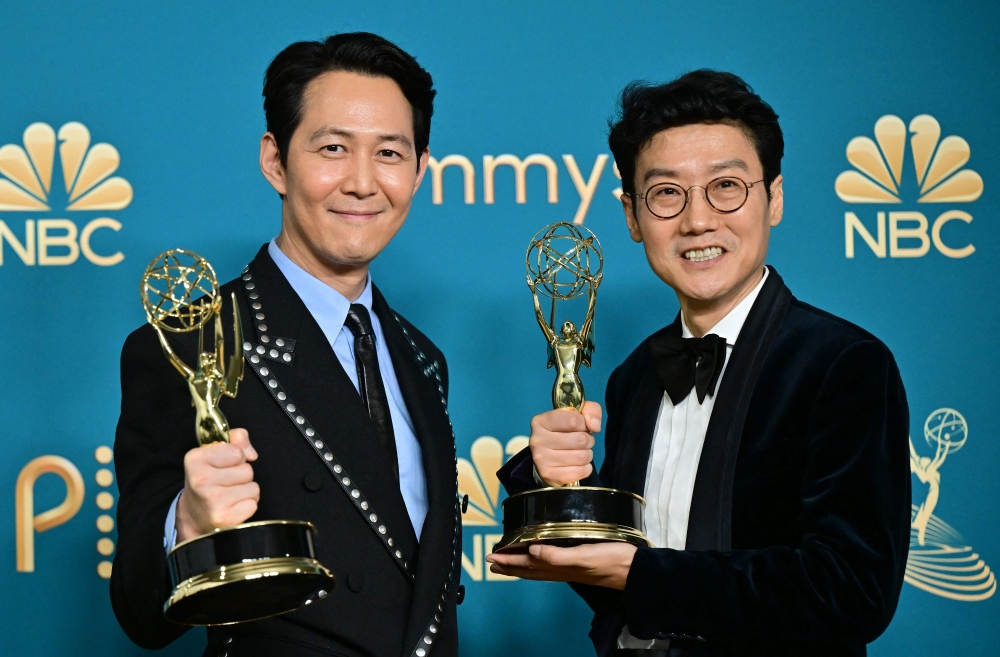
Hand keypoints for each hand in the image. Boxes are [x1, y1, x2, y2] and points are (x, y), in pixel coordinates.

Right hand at [175, 428, 258, 541]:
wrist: (193, 516)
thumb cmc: (208, 479)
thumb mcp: (214, 452)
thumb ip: (236, 439)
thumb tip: (252, 454)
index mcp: (195, 459)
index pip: (237, 452)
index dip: (236, 457)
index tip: (223, 465)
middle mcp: (201, 480)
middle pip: (247, 470)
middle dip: (241, 475)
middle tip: (225, 483)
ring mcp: (213, 501)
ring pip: (253, 487)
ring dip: (245, 491)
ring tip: (229, 495)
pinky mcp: (224, 518)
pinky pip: (253, 504)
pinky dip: (247, 505)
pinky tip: (232, 506)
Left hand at [486, 542, 636, 589]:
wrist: (634, 570)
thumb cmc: (611, 561)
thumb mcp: (584, 556)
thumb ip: (557, 556)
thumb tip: (532, 552)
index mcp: (559, 567)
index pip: (527, 564)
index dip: (509, 560)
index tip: (493, 556)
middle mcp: (561, 568)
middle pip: (529, 568)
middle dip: (510, 564)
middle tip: (493, 561)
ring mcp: (569, 567)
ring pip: (538, 568)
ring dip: (521, 564)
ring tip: (508, 562)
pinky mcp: (578, 563)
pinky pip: (550, 565)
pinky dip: (539, 562)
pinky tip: (540, 558)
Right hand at [529, 401, 601, 485]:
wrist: (548, 458)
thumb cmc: (565, 432)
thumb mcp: (577, 414)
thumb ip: (590, 410)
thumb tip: (594, 426)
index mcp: (541, 421)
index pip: (573, 420)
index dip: (584, 424)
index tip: (581, 426)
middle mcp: (537, 440)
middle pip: (580, 439)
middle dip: (588, 440)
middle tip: (582, 441)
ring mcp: (541, 459)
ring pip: (582, 457)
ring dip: (587, 454)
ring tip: (579, 452)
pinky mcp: (549, 475)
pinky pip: (580, 471)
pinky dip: (585, 468)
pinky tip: (577, 464)